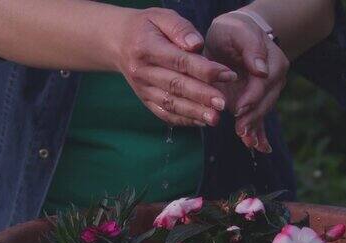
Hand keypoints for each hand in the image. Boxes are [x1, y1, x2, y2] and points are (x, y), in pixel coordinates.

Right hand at [114, 8, 237, 126]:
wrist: (118, 41)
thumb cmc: (146, 27)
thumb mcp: (161, 16)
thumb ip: (180, 28)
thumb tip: (197, 45)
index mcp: (147, 48)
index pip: (180, 61)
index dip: (205, 70)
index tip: (227, 75)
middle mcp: (142, 71)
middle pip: (176, 86)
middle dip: (202, 96)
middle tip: (223, 103)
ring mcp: (142, 88)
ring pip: (170, 103)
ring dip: (194, 113)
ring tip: (215, 118)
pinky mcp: (144, 99)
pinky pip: (163, 113)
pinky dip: (182, 120)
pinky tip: (200, 122)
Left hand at [204, 11, 288, 151]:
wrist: (233, 36)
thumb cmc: (233, 31)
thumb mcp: (238, 31)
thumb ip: (250, 46)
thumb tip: (260, 70)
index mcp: (273, 62)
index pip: (262, 84)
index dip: (251, 97)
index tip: (238, 109)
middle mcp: (274, 79)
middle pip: (264, 102)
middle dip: (252, 118)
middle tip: (240, 132)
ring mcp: (267, 92)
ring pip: (262, 113)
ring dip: (255, 129)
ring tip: (248, 143)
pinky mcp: (257, 101)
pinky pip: (261, 120)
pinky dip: (260, 135)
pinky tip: (260, 148)